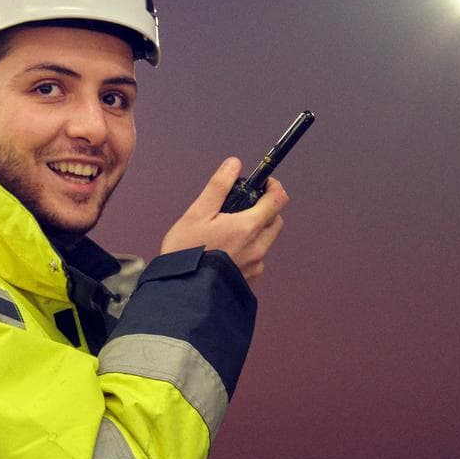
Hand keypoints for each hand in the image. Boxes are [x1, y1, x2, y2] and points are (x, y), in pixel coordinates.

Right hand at [159, 158, 289, 283]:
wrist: (182, 294)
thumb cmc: (187, 253)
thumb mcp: (197, 213)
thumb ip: (219, 186)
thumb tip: (234, 164)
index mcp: (248, 227)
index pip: (278, 200)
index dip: (273, 187)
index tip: (264, 183)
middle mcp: (258, 248)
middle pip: (275, 221)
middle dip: (265, 210)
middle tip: (242, 208)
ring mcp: (256, 267)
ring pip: (265, 242)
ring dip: (255, 232)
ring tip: (227, 234)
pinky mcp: (250, 282)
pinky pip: (256, 261)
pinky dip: (247, 252)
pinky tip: (225, 255)